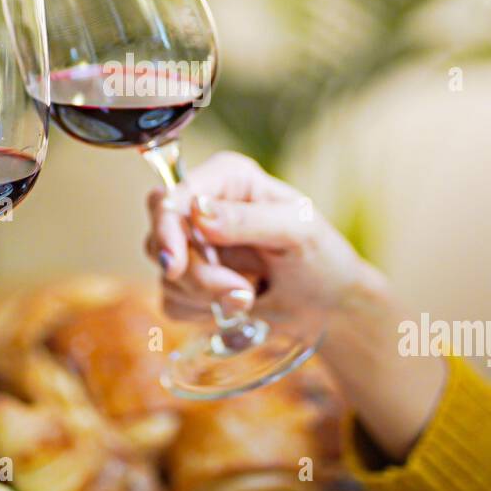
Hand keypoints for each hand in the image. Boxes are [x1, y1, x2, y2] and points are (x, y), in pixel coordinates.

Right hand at [146, 150, 444, 459]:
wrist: (328, 307)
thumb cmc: (322, 258)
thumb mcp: (297, 231)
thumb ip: (248, 219)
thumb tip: (197, 211)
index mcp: (226, 179)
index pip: (173, 195)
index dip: (166, 228)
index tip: (175, 264)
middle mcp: (202, 206)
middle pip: (162, 236)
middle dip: (197, 273)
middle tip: (242, 292)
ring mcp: (192, 245)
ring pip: (167, 274)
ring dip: (208, 295)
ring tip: (251, 295)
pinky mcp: (188, 282)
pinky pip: (172, 300)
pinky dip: (204, 311)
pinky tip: (238, 305)